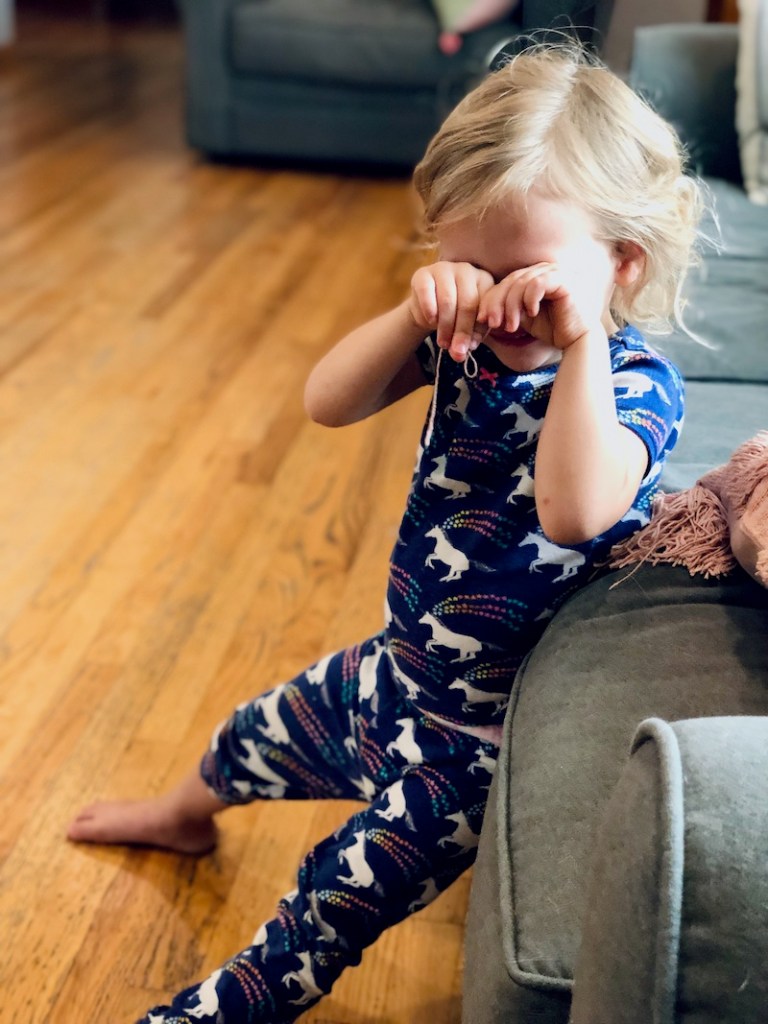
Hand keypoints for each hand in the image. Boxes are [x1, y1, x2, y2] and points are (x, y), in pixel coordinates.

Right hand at [409, 261, 494, 360]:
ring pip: (447, 300)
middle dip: (462, 331)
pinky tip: (431, 321)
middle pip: (467, 304)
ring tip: (443, 344)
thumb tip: (464, 351)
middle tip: (457, 352)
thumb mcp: (468, 326)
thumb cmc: (455, 317)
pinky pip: (427, 292)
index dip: (479, 330)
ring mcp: (445, 269)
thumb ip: (471, 338)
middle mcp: (467, 270)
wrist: (428, 308)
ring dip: (445, 326)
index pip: (486, 306)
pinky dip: (429, 309)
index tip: (471, 348)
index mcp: (485, 281)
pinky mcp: (423, 273)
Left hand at [478, 262, 608, 350]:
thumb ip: (505, 309)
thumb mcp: (521, 317)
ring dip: (512, 306)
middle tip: (492, 323)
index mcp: (531, 275)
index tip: (482, 319)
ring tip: (511, 326)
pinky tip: (531, 314)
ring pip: (521, 283)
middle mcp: (542, 269)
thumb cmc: (551, 328)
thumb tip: (481, 313)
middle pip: (510, 281)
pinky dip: (530, 300)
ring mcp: (553, 272)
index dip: (490, 300)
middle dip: (497, 304)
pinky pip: (538, 284)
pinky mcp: (563, 280)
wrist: (575, 339)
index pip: (504, 283)